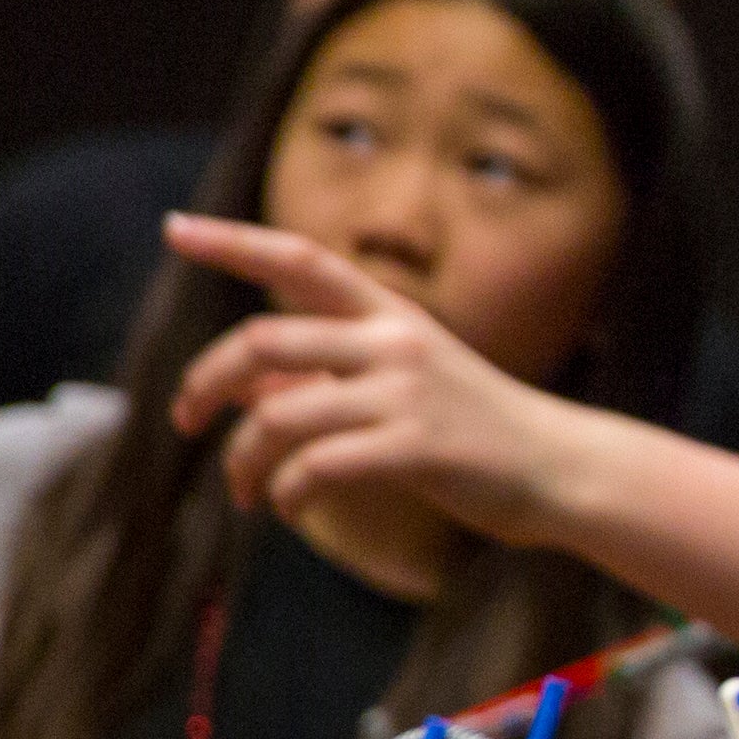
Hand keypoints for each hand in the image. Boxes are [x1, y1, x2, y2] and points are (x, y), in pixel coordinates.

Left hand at [163, 215, 584, 545]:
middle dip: (204, 384)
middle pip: (264, 343)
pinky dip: (287, 495)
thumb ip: (323, 378)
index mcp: (389, 314)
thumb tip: (243, 390)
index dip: (233, 242)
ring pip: (279, 417)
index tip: (176, 229)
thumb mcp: (400, 384)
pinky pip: (318, 468)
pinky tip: (290, 509)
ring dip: (242, 461)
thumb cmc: (474, 429)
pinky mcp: (416, 449)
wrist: (562, 468)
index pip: (300, 260)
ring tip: (243, 492)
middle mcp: (393, 341)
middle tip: (184, 421)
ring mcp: (406, 393)